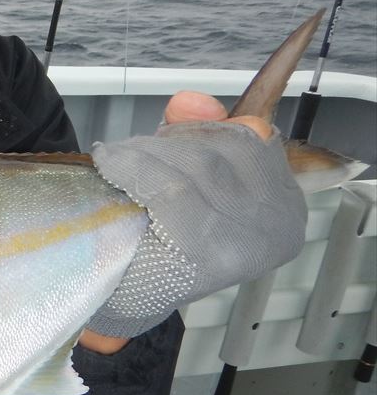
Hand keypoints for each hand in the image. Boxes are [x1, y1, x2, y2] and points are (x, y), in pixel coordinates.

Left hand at [86, 90, 304, 339]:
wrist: (122, 293)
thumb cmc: (159, 229)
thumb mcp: (186, 171)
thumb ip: (196, 129)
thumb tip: (191, 101)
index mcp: (285, 204)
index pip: (255, 139)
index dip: (206, 128)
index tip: (167, 132)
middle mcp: (280, 224)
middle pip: (228, 146)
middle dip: (172, 141)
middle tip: (131, 151)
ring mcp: (248, 241)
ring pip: (200, 162)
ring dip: (148, 151)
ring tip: (116, 159)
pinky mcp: (209, 254)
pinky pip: (173, 190)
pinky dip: (133, 167)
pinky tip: (109, 164)